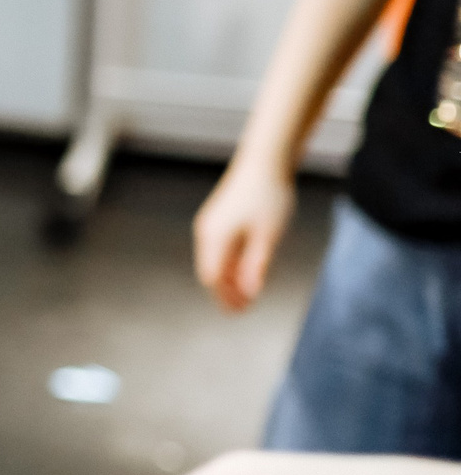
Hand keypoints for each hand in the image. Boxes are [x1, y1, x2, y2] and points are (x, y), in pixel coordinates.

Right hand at [194, 159, 296, 310]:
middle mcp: (207, 232)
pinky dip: (231, 263)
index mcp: (215, 238)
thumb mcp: (267, 237)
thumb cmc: (268, 197)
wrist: (265, 161)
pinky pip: (220, 248)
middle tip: (245, 310)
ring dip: (230, 278)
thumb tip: (249, 294)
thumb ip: (256, 267)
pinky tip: (247, 270)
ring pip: (215, 260)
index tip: (241, 313)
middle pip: (211, 271)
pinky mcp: (220, 218)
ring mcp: (211, 224)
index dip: (225, 298)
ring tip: (248, 293)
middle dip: (226, 291)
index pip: (212, 278)